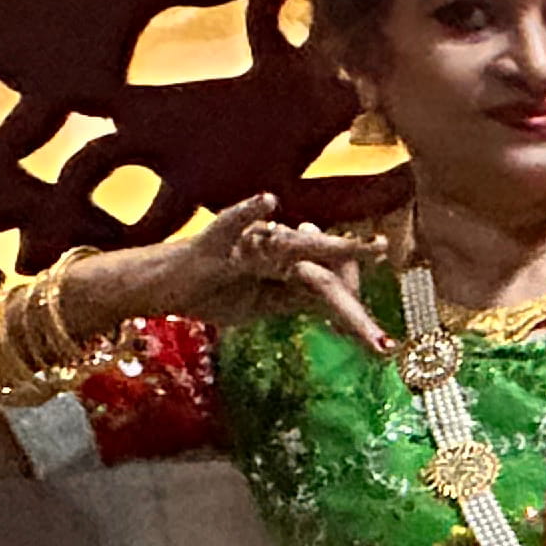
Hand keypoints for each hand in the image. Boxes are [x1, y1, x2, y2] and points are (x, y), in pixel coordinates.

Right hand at [110, 196, 388, 353]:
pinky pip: (232, 223)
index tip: (375, 346)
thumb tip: (337, 303)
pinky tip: (268, 200)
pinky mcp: (215, 242)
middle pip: (325, 269)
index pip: (333, 284)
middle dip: (353, 296)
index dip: (352, 313)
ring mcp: (249, 243)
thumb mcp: (264, 306)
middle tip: (382, 316)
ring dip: (330, 244)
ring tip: (366, 247)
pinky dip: (248, 212)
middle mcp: (277, 248)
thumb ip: (298, 299)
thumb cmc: (214, 292)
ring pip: (294, 245)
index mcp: (291, 266)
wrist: (163, 288)